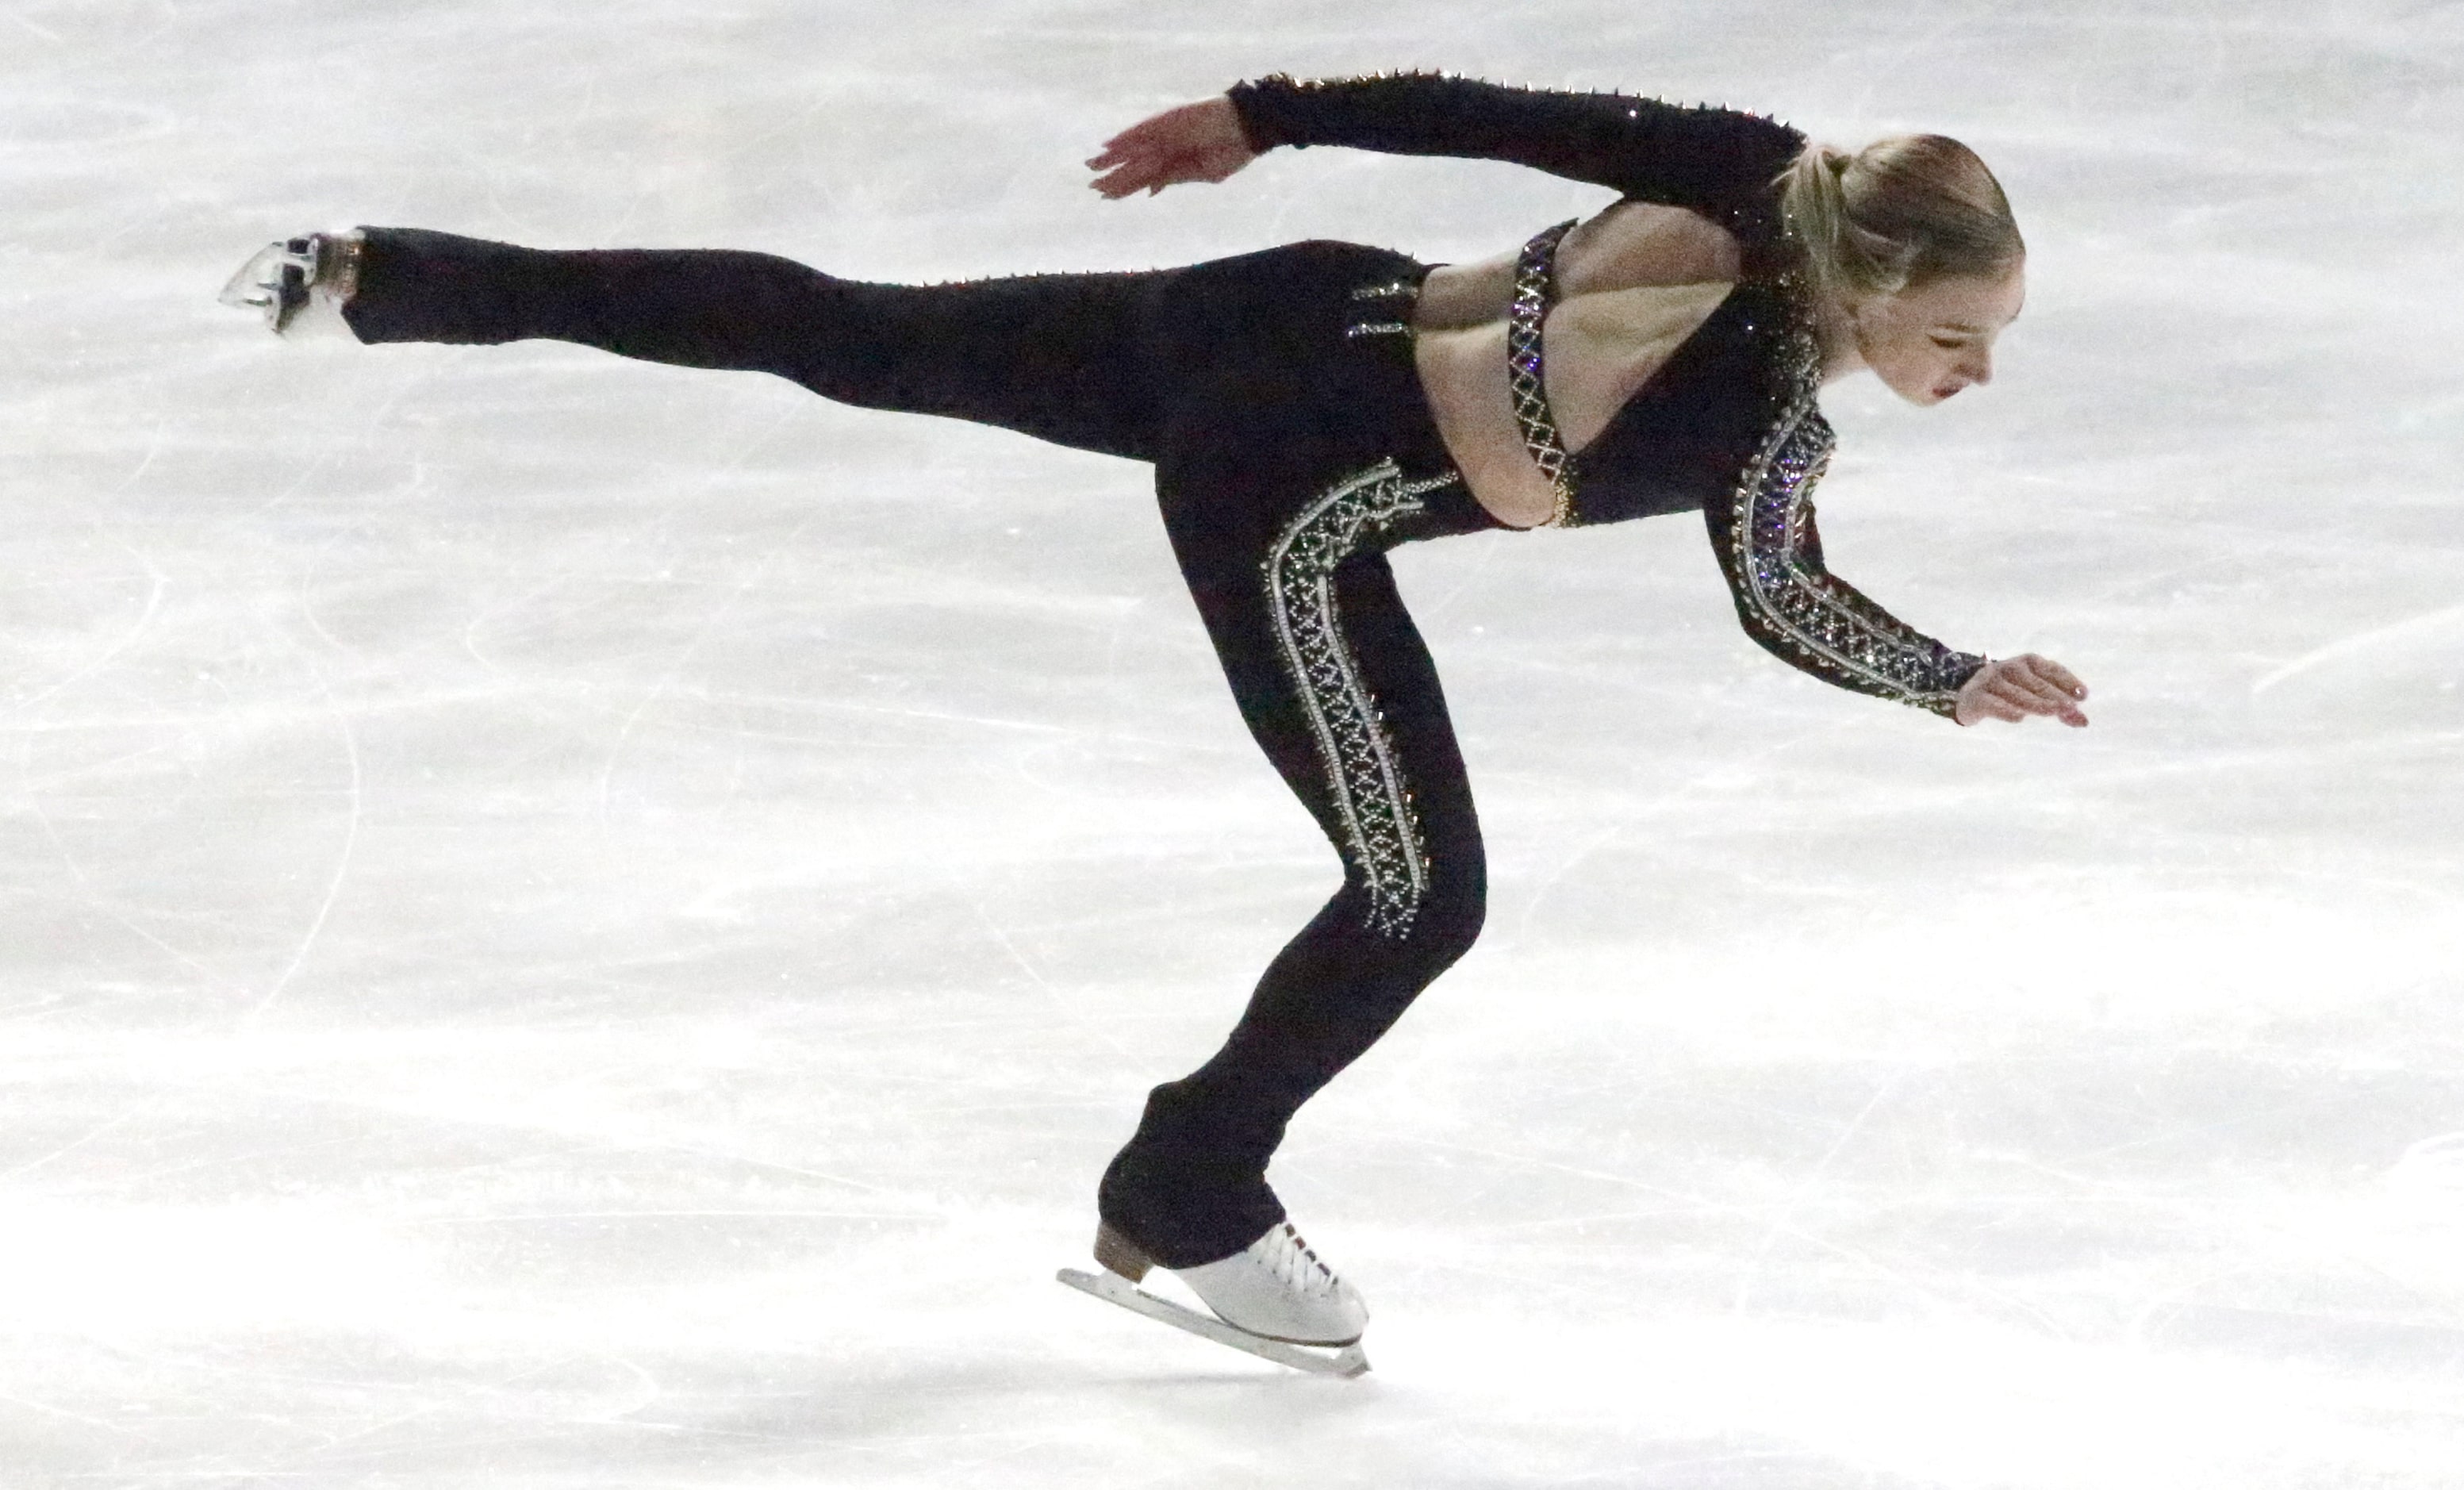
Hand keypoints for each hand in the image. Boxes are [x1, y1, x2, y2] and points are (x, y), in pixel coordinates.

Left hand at [1087, 96, 1256, 197]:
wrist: (1248, 127)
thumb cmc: (1234, 151)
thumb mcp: (1205, 173)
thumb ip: (1175, 178)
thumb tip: (1150, 190)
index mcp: (1176, 164)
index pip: (1143, 178)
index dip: (1124, 187)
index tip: (1105, 196)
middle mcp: (1166, 148)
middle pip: (1133, 165)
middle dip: (1113, 176)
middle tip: (1091, 186)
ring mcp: (1166, 134)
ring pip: (1133, 149)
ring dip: (1113, 158)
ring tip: (1091, 166)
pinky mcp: (1168, 120)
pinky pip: (1143, 130)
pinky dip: (1126, 137)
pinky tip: (1109, 145)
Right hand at [1954, 654, 2089, 727]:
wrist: (1966, 695)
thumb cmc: (2009, 692)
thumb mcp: (2034, 693)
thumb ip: (2059, 705)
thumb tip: (2084, 721)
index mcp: (2028, 662)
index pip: (2051, 669)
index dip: (2068, 681)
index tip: (2083, 696)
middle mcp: (2009, 667)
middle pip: (2036, 682)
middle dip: (2055, 695)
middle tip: (2071, 708)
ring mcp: (1991, 681)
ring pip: (2016, 693)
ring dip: (2036, 703)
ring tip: (2053, 713)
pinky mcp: (1976, 697)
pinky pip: (1992, 704)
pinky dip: (2006, 710)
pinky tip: (2019, 718)